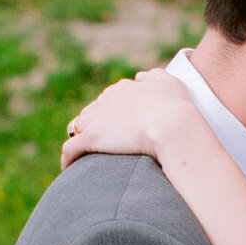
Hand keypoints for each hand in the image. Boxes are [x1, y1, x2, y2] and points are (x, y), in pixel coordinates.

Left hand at [61, 69, 194, 168]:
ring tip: (84, 158)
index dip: (111, 116)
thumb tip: (140, 77)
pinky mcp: (91, 138)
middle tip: (104, 147)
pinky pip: (71, 149)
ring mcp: (97, 119)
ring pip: (77, 128)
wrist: (173, 126)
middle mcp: (106, 100)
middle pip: (91, 113)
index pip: (108, 101)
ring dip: (80, 140)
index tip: (118, 130)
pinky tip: (69, 168)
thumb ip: (154, 77)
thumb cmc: (177, 108)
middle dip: (95, 127)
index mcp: (123, 89)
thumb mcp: (170, 83)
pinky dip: (68, 158)